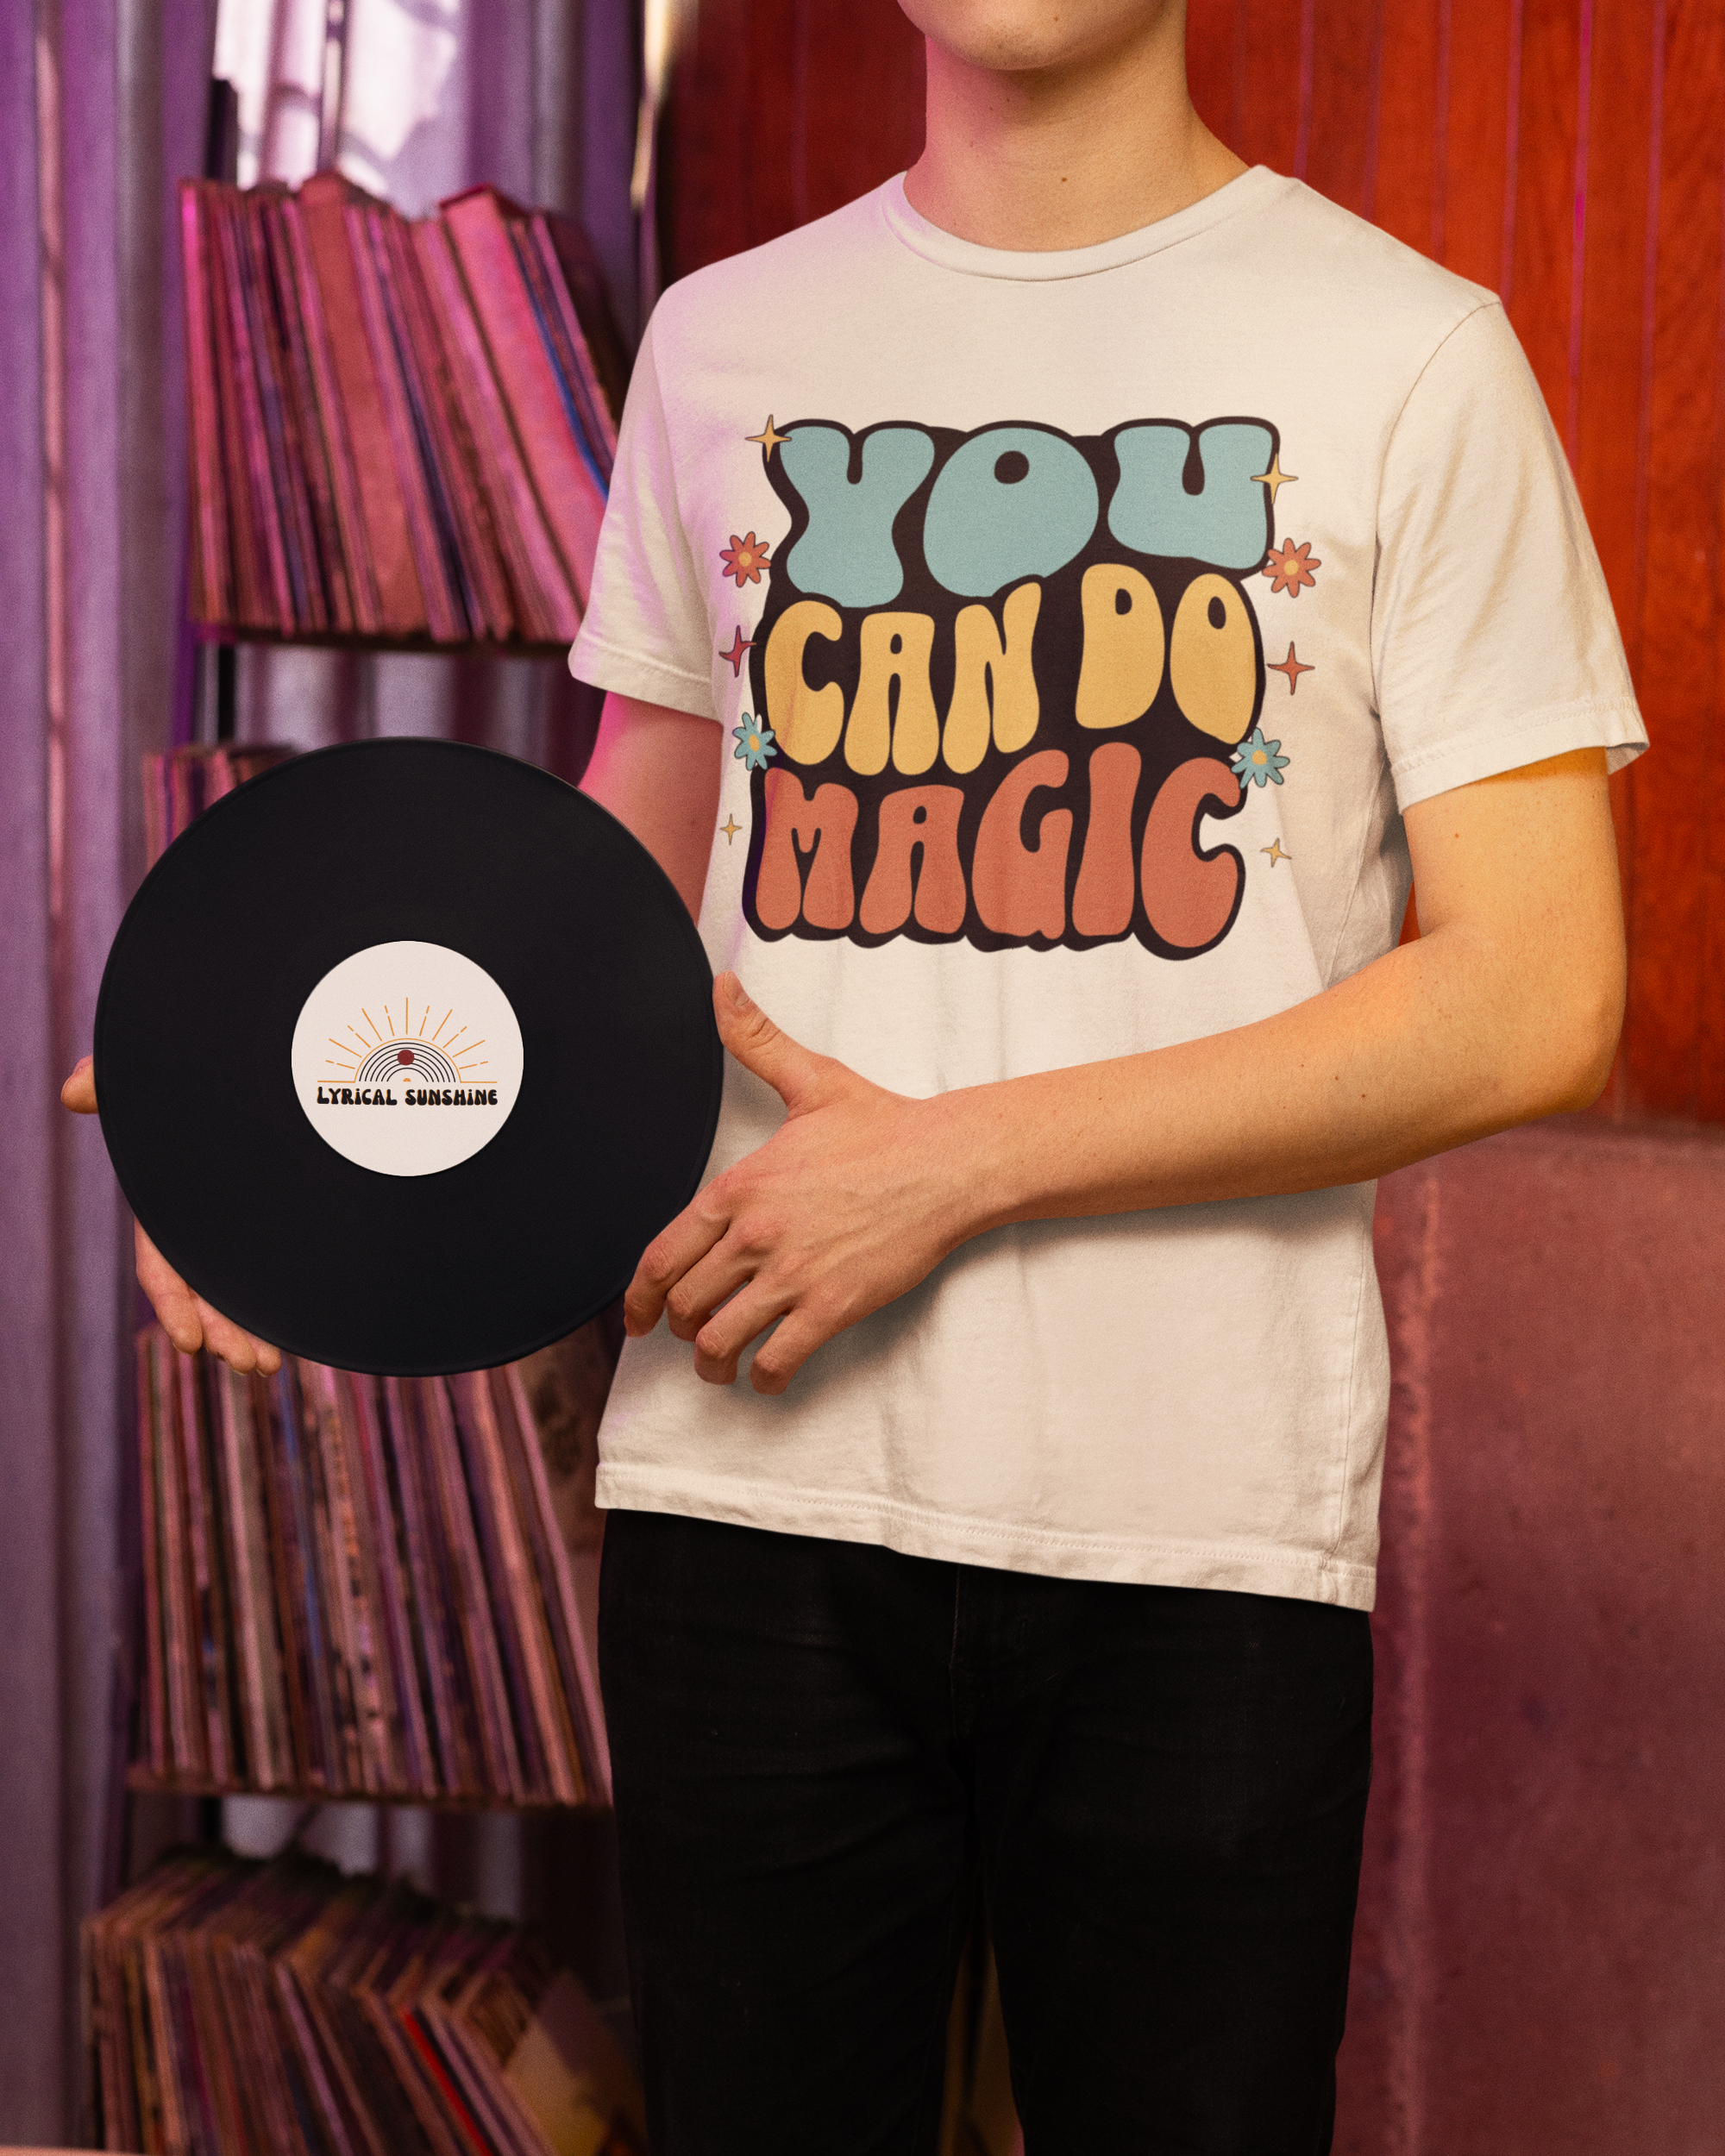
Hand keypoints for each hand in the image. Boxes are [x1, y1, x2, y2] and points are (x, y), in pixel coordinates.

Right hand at [61, 1055, 283, 1375]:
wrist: (239, 1056)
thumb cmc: (185, 1066)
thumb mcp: (145, 1076)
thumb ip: (110, 1080)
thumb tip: (75, 1091)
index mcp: (166, 1200)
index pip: (162, 1264)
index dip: (176, 1306)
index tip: (191, 1344)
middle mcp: (199, 1218)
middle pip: (205, 1287)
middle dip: (223, 1331)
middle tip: (254, 1364)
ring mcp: (237, 1219)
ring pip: (239, 1284)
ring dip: (252, 1326)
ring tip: (271, 1364)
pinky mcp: (274, 1213)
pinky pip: (272, 1264)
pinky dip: (281, 1297)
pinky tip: (296, 1326)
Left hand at [624, 976, 972, 1393]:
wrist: (948, 1162)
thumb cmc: (883, 1125)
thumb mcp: (810, 1079)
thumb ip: (755, 1039)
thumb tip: (721, 988)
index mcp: (739, 1185)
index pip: (663, 1255)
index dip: (639, 1297)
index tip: (636, 1319)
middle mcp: (755, 1234)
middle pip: (686, 1303)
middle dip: (680, 1327)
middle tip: (692, 1333)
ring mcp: (793, 1274)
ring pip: (721, 1339)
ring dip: (713, 1362)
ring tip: (721, 1366)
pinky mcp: (832, 1306)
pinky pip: (777, 1360)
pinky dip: (764, 1377)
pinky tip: (768, 1375)